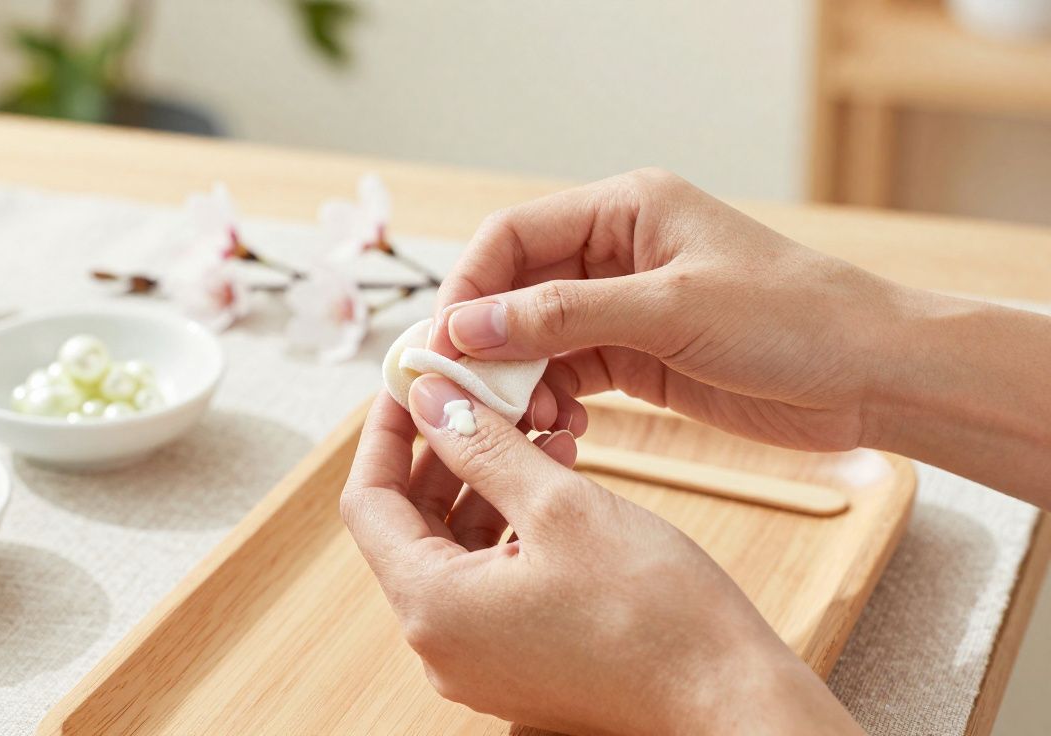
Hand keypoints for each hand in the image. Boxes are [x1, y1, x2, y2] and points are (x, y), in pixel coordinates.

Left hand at [341, 385, 862, 734]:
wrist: (728, 700)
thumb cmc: (654, 612)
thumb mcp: (560, 506)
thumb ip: (482, 446)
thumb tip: (428, 398)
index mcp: (432, 607)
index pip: (368, 502)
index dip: (387, 433)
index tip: (412, 382)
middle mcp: (440, 642)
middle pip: (410, 524)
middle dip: (444, 450)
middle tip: (477, 391)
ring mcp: (477, 657)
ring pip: (455, 546)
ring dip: (485, 481)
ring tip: (535, 426)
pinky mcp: (516, 659)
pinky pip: (489, 576)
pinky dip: (510, 522)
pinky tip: (553, 474)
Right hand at [429, 168, 905, 452]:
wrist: (873, 376)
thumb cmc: (793, 319)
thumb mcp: (671, 309)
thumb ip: (564, 316)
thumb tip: (468, 327)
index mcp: (625, 210)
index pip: (514, 237)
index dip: (469, 289)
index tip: (442, 344)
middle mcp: (617, 253)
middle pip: (516, 290)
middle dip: (488, 343)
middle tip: (467, 396)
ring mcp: (625, 308)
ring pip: (537, 339)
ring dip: (520, 381)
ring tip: (527, 422)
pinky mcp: (638, 358)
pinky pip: (568, 375)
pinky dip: (552, 403)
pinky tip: (560, 430)